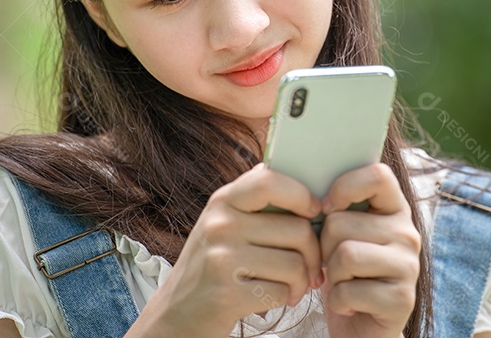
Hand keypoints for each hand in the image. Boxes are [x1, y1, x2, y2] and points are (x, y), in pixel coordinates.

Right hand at [126, 164, 322, 337]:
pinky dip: (286, 299)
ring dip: (302, 282)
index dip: (301, 195)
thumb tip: (294, 176)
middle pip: (298, 229)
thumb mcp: (223, 225)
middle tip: (310, 268)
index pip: (269, 180)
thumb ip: (254, 202)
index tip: (314, 212)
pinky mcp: (226, 293)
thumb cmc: (211, 268)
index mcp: (223, 202)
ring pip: (295, 263)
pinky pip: (282, 291)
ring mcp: (221, 259)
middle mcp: (220, 225)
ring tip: (293, 287)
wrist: (176, 315)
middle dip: (313, 254)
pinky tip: (275, 299)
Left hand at [319, 163, 421, 337]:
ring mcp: (408, 266)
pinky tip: (348, 304)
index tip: (326, 207)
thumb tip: (300, 183)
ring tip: (342, 282)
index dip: (344, 187)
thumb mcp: (342, 235)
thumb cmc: (347, 273)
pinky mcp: (402, 299)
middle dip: (324, 248)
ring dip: (331, 275)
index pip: (377, 175)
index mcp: (394, 209)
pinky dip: (337, 302)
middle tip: (334, 262)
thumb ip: (335, 207)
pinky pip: (349, 290)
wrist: (364, 327)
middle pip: (341, 223)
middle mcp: (407, 233)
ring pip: (344, 256)